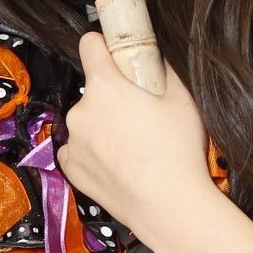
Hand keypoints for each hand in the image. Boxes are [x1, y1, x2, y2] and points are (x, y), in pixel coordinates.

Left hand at [58, 31, 215, 252]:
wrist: (169, 207)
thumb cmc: (178, 151)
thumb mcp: (181, 98)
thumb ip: (161, 70)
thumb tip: (151, 58)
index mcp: (104, 87)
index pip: (89, 45)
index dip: (103, 45)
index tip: (113, 53)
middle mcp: (80, 111)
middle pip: (93, 90)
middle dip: (112, 96)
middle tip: (139, 115)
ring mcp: (73, 142)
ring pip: (86, 121)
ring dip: (102, 125)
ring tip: (133, 146)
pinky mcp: (71, 168)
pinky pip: (79, 148)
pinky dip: (93, 151)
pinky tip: (118, 163)